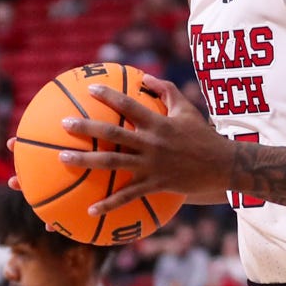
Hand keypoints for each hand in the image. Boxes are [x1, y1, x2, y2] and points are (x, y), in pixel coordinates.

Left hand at [55, 77, 236, 212]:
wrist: (223, 166)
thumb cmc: (203, 135)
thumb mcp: (186, 109)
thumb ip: (166, 90)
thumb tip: (144, 76)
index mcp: (157, 123)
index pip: (129, 105)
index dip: (109, 95)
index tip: (90, 89)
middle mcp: (151, 144)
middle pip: (113, 134)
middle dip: (86, 128)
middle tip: (64, 124)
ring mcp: (151, 166)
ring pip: (113, 164)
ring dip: (86, 162)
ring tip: (62, 160)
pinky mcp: (155, 185)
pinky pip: (128, 196)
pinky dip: (109, 204)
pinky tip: (89, 209)